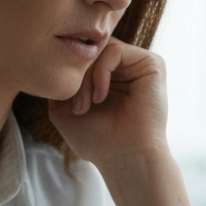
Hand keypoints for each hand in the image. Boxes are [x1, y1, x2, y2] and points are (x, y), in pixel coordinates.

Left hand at [48, 39, 167, 167]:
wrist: (124, 157)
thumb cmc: (96, 139)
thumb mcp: (63, 107)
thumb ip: (59, 79)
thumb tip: (53, 54)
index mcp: (106, 75)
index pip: (80, 53)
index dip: (66, 71)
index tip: (62, 101)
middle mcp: (123, 67)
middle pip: (88, 49)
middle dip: (75, 75)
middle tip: (76, 105)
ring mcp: (137, 64)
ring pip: (99, 49)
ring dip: (86, 77)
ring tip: (86, 104)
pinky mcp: (152, 64)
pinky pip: (115, 50)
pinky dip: (100, 72)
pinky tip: (100, 96)